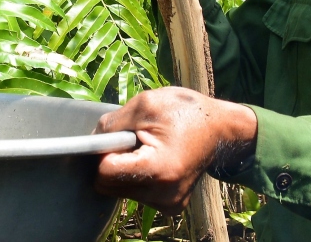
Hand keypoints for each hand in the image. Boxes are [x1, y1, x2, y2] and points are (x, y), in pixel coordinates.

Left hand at [95, 88, 256, 212]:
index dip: (102, 152)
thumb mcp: (145, 104)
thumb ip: (113, 124)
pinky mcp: (171, 206)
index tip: (114, 137)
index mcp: (159, 169)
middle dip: (113, 161)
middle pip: (110, 185)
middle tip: (132, 140)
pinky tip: (153, 159)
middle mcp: (164, 195)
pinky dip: (136, 177)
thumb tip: (90, 141)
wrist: (220, 128)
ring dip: (125, 168)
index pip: (106, 173)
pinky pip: (136, 193)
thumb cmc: (184, 111)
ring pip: (120, 190)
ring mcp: (169, 204)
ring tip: (145, 147)